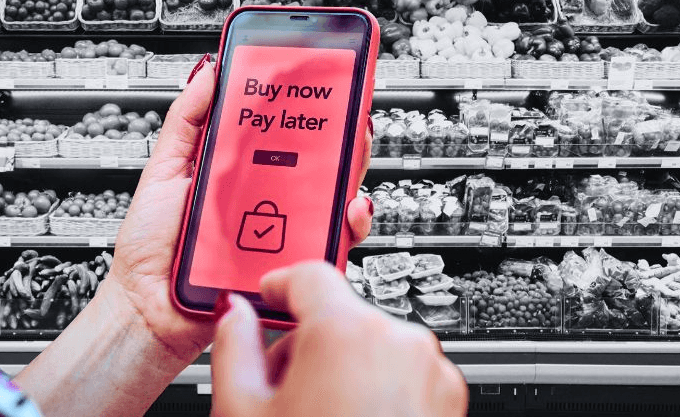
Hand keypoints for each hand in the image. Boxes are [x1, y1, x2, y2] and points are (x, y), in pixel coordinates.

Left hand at [107, 56, 373, 364]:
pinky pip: (329, 244)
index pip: (284, 134)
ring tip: (351, 151)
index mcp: (241, 172)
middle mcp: (267, 199)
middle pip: (318, 162)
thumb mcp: (164, 169)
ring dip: (352, 173)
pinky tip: (344, 208)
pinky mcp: (289, 263)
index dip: (307, 108)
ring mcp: (281, 231)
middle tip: (350, 112)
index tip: (324, 81)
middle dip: (343, 134)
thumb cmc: (151, 243)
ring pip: (333, 199)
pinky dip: (347, 225)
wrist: (146, 304)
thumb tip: (210, 70)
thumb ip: (187, 120)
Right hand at [211, 262, 467, 416]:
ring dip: (340, 364)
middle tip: (280, 387)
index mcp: (348, 331)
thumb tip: (233, 314)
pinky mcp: (447, 402)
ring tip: (316, 415)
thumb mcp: (243, 413)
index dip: (278, 286)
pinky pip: (402, 371)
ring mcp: (431, 374)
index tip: (268, 299)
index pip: (309, 276)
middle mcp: (400, 342)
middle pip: (340, 314)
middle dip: (306, 341)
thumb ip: (233, 345)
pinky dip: (374, 386)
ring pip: (372, 343)